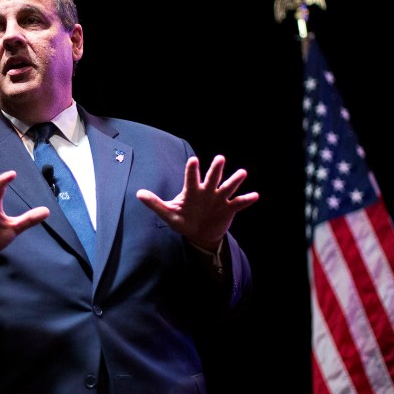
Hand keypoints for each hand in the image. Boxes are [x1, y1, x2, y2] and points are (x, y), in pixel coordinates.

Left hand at [136, 155, 258, 251]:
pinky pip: (239, 203)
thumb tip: (138, 193)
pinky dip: (247, 199)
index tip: (193, 161)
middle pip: (213, 178)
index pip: (192, 178)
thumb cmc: (183, 220)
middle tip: (220, 158)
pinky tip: (254, 195)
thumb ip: (155, 204)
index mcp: (192, 191)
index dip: (193, 170)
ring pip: (228, 186)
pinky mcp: (229, 208)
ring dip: (235, 180)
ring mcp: (219, 199)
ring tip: (242, 172)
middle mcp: (207, 191)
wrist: (199, 235)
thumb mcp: (168, 214)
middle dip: (216, 169)